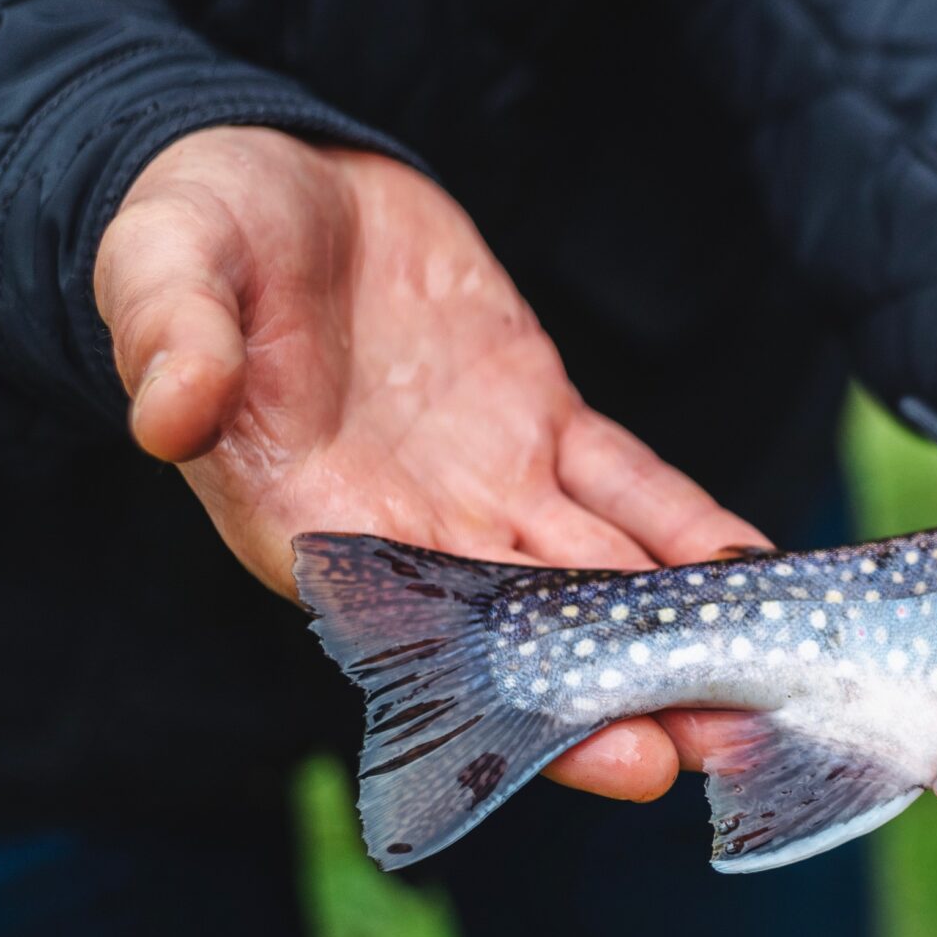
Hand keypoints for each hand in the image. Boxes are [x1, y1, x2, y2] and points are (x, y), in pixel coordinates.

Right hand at [94, 126, 750, 800]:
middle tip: (730, 743)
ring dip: (680, 632)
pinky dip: (691, 530)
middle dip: (634, 694)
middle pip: (537, 634)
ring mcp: (486, 477)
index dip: (526, 701)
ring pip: (598, 575)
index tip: (615, 756)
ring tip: (773, 686)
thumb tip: (167, 412)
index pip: (428, 637)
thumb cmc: (193, 235)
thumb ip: (172, 337)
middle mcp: (412, 524)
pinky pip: (628, 486)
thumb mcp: (162, 266)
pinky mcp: (540, 418)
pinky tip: (760, 570)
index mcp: (311, 520)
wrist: (271, 180)